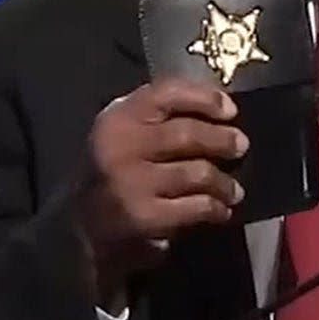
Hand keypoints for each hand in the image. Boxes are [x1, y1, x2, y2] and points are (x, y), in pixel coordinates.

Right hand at [73, 78, 248, 302]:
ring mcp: (132, 182)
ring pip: (196, 173)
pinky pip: (194, 206)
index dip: (204, 98)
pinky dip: (214, 208)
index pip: (167, 93)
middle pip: (187, 134)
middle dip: (222, 139)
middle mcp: (122, 145)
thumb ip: (158, 114)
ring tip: (234, 189)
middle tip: (241, 146)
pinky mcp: (143, 215)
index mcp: (118, 116)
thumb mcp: (123, 130)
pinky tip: (222, 210)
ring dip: (223, 181)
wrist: (77, 226)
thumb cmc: (111, 170)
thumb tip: (218, 109)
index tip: (231, 109)